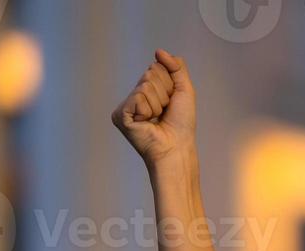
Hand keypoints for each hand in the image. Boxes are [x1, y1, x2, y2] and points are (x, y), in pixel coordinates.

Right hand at [111, 49, 196, 167]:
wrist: (177, 146)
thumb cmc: (182, 123)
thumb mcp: (184, 89)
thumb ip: (176, 67)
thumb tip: (159, 51)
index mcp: (147, 90)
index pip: (155, 68)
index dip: (169, 84)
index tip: (171, 103)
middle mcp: (135, 96)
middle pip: (150, 75)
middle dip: (164, 92)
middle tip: (165, 112)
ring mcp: (126, 106)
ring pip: (145, 86)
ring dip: (158, 103)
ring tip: (157, 118)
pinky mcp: (120, 115)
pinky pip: (138, 97)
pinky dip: (148, 109)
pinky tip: (147, 122)